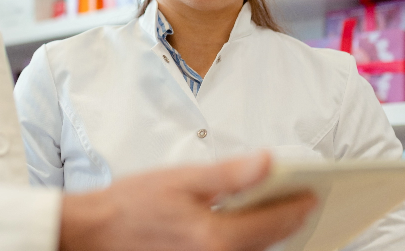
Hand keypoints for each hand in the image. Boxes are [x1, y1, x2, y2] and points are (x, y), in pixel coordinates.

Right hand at [59, 151, 316, 250]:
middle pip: (267, 244)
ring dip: (268, 235)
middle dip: (288, 222)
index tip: (313, 193)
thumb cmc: (130, 204)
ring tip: (280, 213)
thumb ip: (229, 173)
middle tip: (304, 202)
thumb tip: (269, 161)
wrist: (91, 234)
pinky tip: (245, 229)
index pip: (273, 222)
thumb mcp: (181, 179)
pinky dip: (245, 244)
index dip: (297, 206)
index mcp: (214, 236)